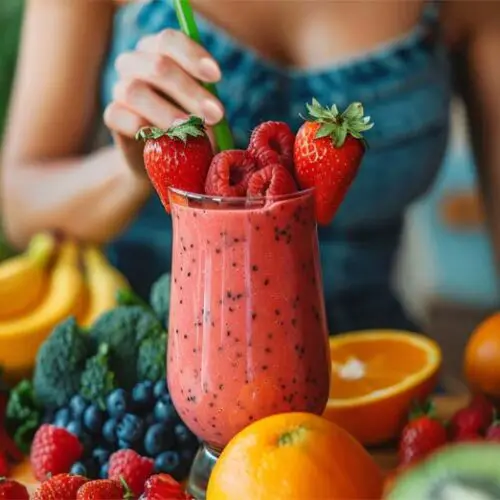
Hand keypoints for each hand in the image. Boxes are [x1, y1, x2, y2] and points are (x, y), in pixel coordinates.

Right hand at [103, 29, 222, 173]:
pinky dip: (142, 128)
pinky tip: (162, 139)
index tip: (217, 77)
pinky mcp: (112, 116)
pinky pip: (117, 115)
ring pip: (135, 91)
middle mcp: (136, 64)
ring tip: (191, 132)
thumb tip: (214, 109)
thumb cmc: (190, 124)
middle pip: (157, 66)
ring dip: (168, 113)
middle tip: (215, 116)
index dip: (192, 56)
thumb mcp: (204, 109)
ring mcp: (120, 88)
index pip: (169, 40)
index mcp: (158, 50)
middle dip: (190, 92)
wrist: (165, 157)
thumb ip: (207, 102)